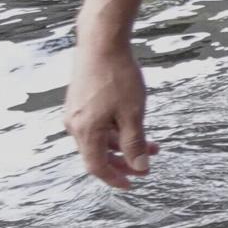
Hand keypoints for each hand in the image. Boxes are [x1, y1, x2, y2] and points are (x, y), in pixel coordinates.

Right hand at [63, 44, 154, 188]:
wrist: (101, 43)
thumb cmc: (117, 77)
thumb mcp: (133, 114)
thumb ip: (135, 143)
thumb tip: (139, 168)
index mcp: (84, 131)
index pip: (96, 166)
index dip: (115, 178)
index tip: (132, 184)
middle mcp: (74, 125)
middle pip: (97, 154)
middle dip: (123, 162)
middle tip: (146, 166)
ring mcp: (75, 112)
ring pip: (99, 139)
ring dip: (123, 145)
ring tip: (152, 145)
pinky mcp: (80, 101)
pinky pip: (97, 125)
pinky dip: (115, 130)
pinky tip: (134, 126)